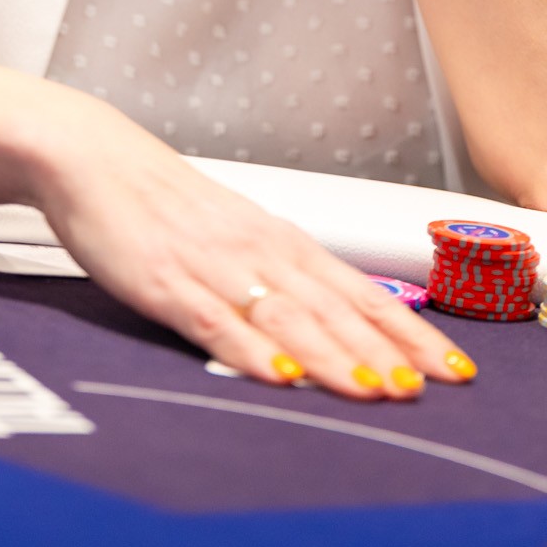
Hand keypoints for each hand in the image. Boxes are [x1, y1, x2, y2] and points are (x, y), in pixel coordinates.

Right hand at [30, 93, 475, 398]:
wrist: (92, 156)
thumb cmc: (162, 203)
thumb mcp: (234, 234)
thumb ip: (279, 277)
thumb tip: (337, 324)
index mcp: (279, 240)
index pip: (361, 290)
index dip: (410, 331)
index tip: (454, 368)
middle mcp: (257, 250)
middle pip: (334, 307)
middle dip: (384, 350)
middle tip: (428, 390)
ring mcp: (212, 266)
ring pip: (286, 317)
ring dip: (333, 355)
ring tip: (373, 389)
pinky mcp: (164, 282)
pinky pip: (215, 322)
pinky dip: (252, 351)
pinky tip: (280, 377)